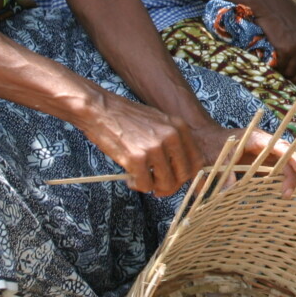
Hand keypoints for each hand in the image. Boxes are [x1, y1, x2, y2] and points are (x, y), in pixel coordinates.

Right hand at [79, 91, 205, 196]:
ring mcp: (155, 148)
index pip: (196, 161)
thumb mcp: (159, 122)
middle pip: (184, 176)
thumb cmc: (125, 117)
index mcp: (179, 127)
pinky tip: (130, 178)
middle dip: (170, 185)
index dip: (186, 175)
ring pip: (166, 184)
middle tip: (157, 186)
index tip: (174, 179)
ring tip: (140, 179)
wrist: (99, 109)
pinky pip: (145, 185)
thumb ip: (172, 141)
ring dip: (153, 187)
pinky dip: (137, 186)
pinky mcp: (137, 158)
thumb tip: (180, 168)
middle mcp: (171, 137)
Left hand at [188, 123, 295, 196]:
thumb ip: (223, 175)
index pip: (280, 146)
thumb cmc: (211, 147)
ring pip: (293, 162)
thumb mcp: (216, 160)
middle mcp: (267, 145)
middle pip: (293, 154)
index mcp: (257, 139)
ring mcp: (268, 154)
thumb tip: (229, 191)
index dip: (292, 157)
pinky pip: (284, 170)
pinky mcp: (266, 164)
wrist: (204, 141)